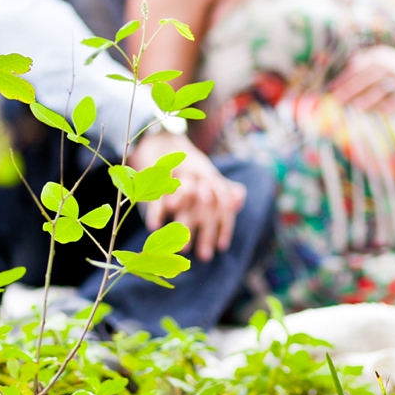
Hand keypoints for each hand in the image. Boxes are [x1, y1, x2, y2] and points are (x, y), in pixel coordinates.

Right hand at [127, 131, 245, 261]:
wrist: (158, 138)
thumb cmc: (183, 164)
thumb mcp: (204, 174)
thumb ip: (222, 187)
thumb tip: (238, 199)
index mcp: (209, 175)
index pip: (224, 202)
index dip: (225, 225)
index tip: (222, 247)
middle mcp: (197, 172)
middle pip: (207, 205)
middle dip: (207, 232)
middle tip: (204, 256)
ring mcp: (176, 172)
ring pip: (184, 198)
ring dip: (184, 225)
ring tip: (183, 248)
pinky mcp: (155, 172)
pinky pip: (157, 193)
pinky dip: (156, 212)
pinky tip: (155, 228)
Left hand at [327, 46, 394, 113]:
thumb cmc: (390, 75)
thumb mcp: (376, 67)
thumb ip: (359, 73)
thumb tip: (332, 90)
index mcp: (377, 56)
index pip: (358, 66)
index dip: (344, 78)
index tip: (330, 90)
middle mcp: (390, 63)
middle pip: (370, 74)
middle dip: (353, 87)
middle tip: (339, 101)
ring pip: (385, 85)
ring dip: (371, 96)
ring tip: (358, 107)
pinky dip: (394, 103)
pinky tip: (384, 112)